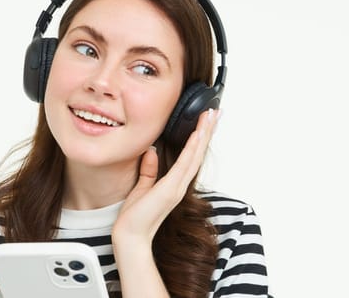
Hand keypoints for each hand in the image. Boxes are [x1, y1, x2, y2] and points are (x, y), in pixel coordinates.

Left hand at [112, 108, 220, 245]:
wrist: (131, 236)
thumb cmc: (135, 216)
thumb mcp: (142, 186)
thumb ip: (149, 169)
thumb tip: (151, 150)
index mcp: (175, 183)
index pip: (191, 156)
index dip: (200, 138)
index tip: (207, 121)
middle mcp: (180, 184)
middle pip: (198, 153)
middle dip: (207, 131)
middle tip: (217, 112)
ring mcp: (177, 187)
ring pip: (195, 156)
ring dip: (204, 135)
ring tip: (211, 117)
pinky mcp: (170, 189)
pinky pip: (184, 165)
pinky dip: (192, 149)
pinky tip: (197, 135)